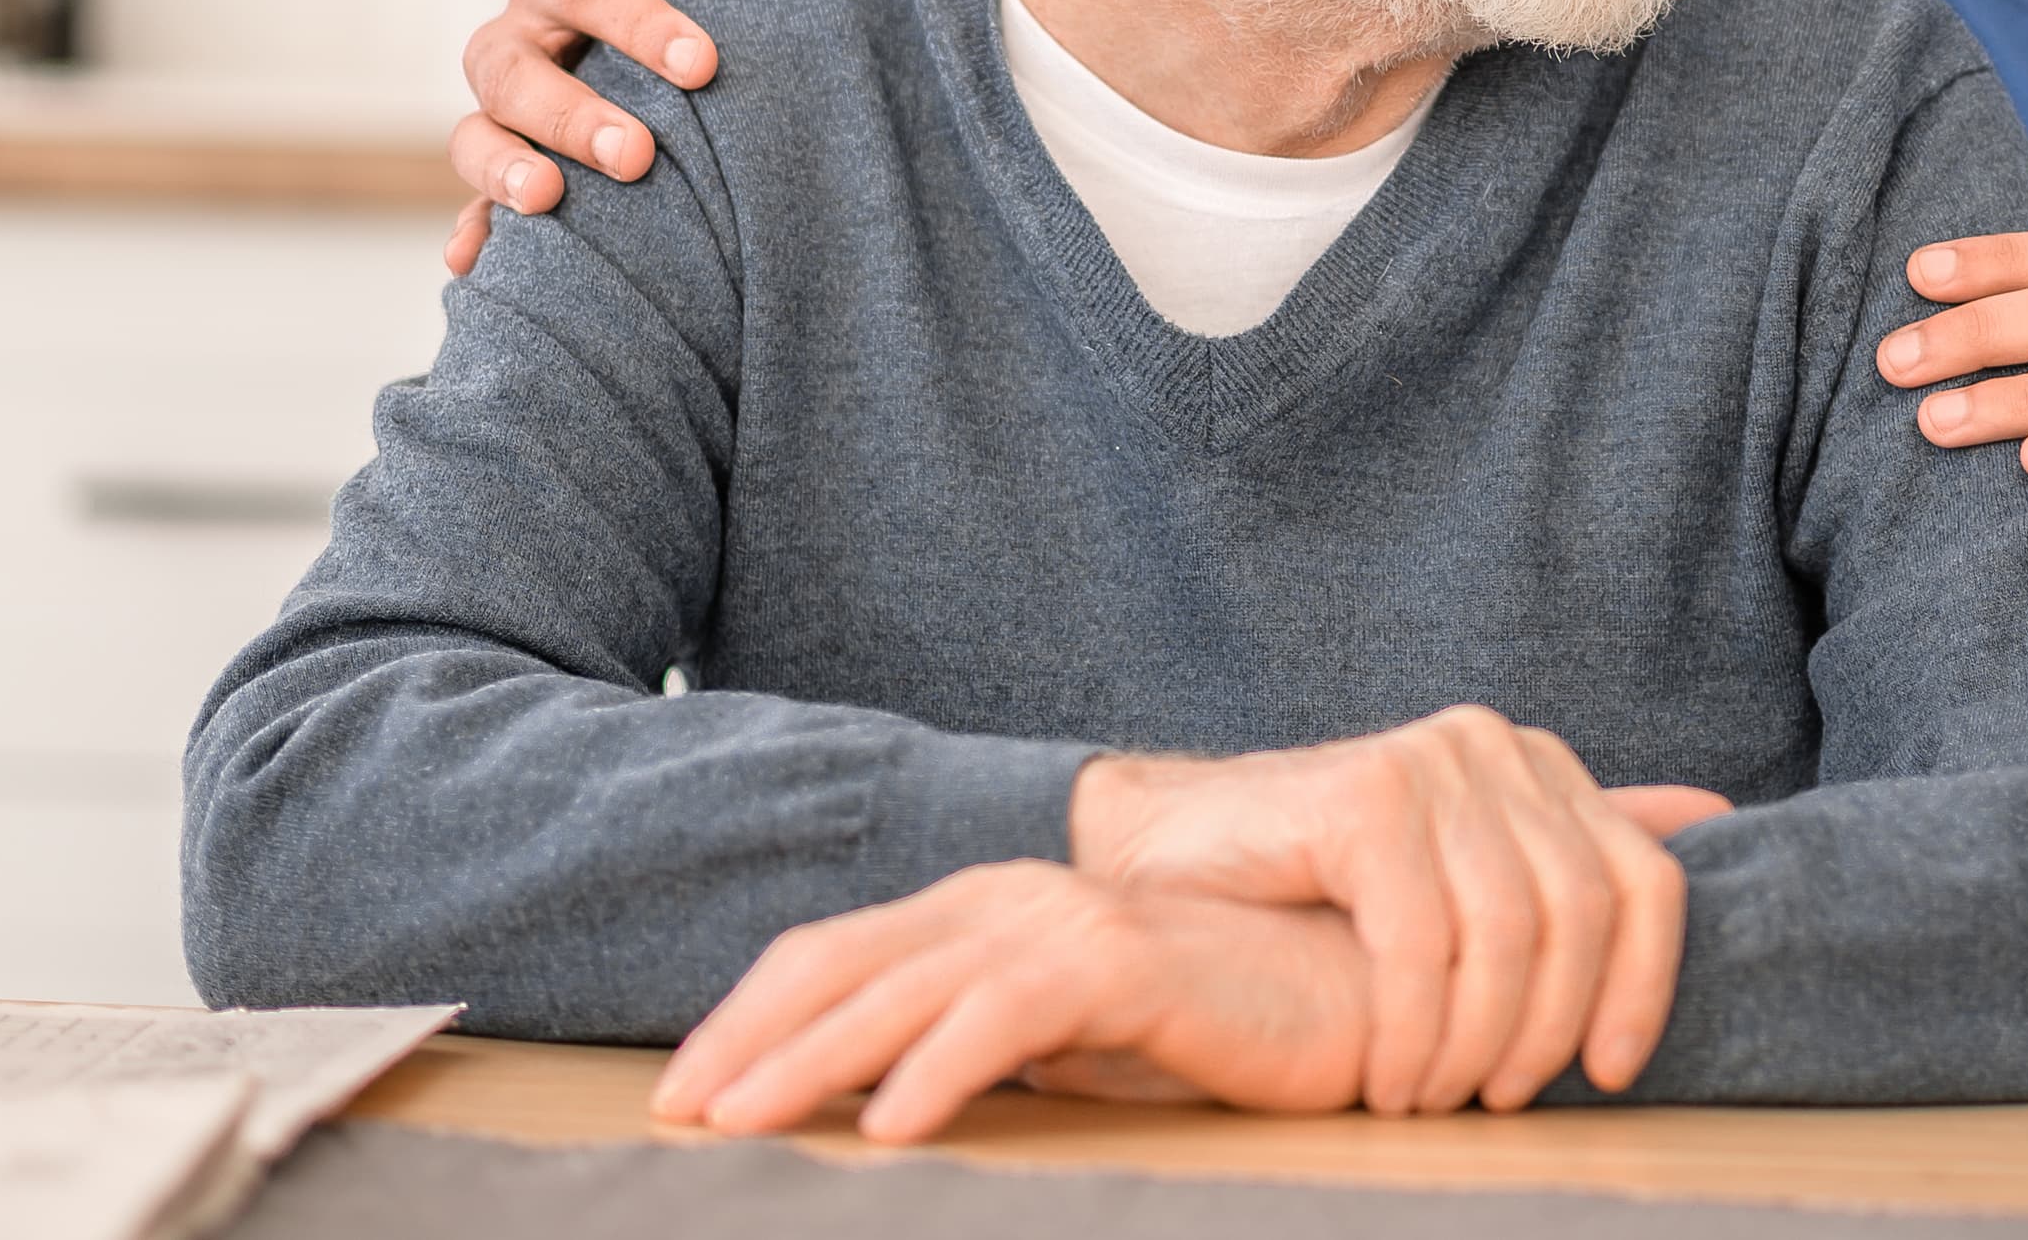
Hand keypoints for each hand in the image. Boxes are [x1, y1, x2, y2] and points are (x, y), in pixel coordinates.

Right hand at [439, 0, 781, 274]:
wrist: (688, 37)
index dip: (635, 21)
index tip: (702, 64)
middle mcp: (518, 43)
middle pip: (509, 69)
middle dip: (569, 112)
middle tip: (638, 154)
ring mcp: (505, 114)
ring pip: (475, 136)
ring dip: (505, 168)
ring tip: (550, 200)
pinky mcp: (510, 172)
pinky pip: (474, 205)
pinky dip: (472, 231)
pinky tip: (476, 262)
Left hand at [650, 862, 1369, 1141]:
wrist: (1353, 985)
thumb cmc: (1217, 1023)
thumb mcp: (1071, 1048)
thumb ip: (986, 1056)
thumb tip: (881, 1111)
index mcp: (985, 912)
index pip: (835, 957)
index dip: (748, 1021)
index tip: (683, 1096)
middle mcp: (1009, 900)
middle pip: (843, 964)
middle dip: (746, 1042)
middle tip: (675, 1117)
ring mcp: (1063, 922)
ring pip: (903, 989)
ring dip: (808, 1062)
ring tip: (738, 1127)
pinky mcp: (1124, 960)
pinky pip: (1007, 1016)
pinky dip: (937, 1068)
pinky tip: (888, 1124)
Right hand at [1067, 707, 1728, 1116]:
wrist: (1168, 855)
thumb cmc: (1320, 887)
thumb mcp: (1466, 872)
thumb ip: (1571, 848)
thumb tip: (1709, 816)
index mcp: (1539, 766)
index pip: (1644, 882)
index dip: (1644, 988)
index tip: (1609, 1075)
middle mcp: (1497, 745)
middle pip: (1584, 913)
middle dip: (1551, 1030)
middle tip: (1501, 1103)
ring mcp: (1432, 761)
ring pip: (1510, 934)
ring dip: (1477, 1045)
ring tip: (1434, 1101)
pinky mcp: (1366, 796)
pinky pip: (1424, 941)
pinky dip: (1416, 1030)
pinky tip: (1390, 1078)